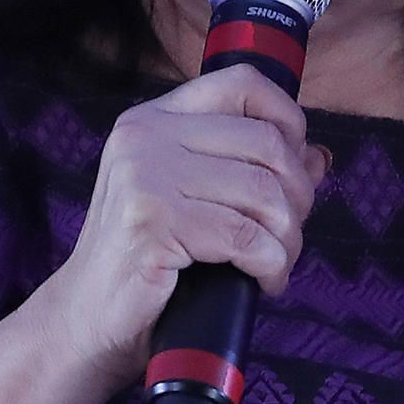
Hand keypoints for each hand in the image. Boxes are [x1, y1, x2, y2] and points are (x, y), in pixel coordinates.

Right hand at [35, 63, 329, 389]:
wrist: (84, 321)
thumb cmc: (146, 261)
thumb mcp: (194, 200)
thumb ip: (249, 170)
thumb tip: (318, 156)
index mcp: (154, 119)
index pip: (242, 83)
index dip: (288, 117)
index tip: (299, 164)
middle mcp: (146, 136)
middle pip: (265, 142)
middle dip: (298, 194)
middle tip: (290, 233)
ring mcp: (145, 176)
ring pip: (263, 193)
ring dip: (288, 237)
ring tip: (279, 263)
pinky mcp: (153, 222)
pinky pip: (246, 237)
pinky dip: (271, 264)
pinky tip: (266, 281)